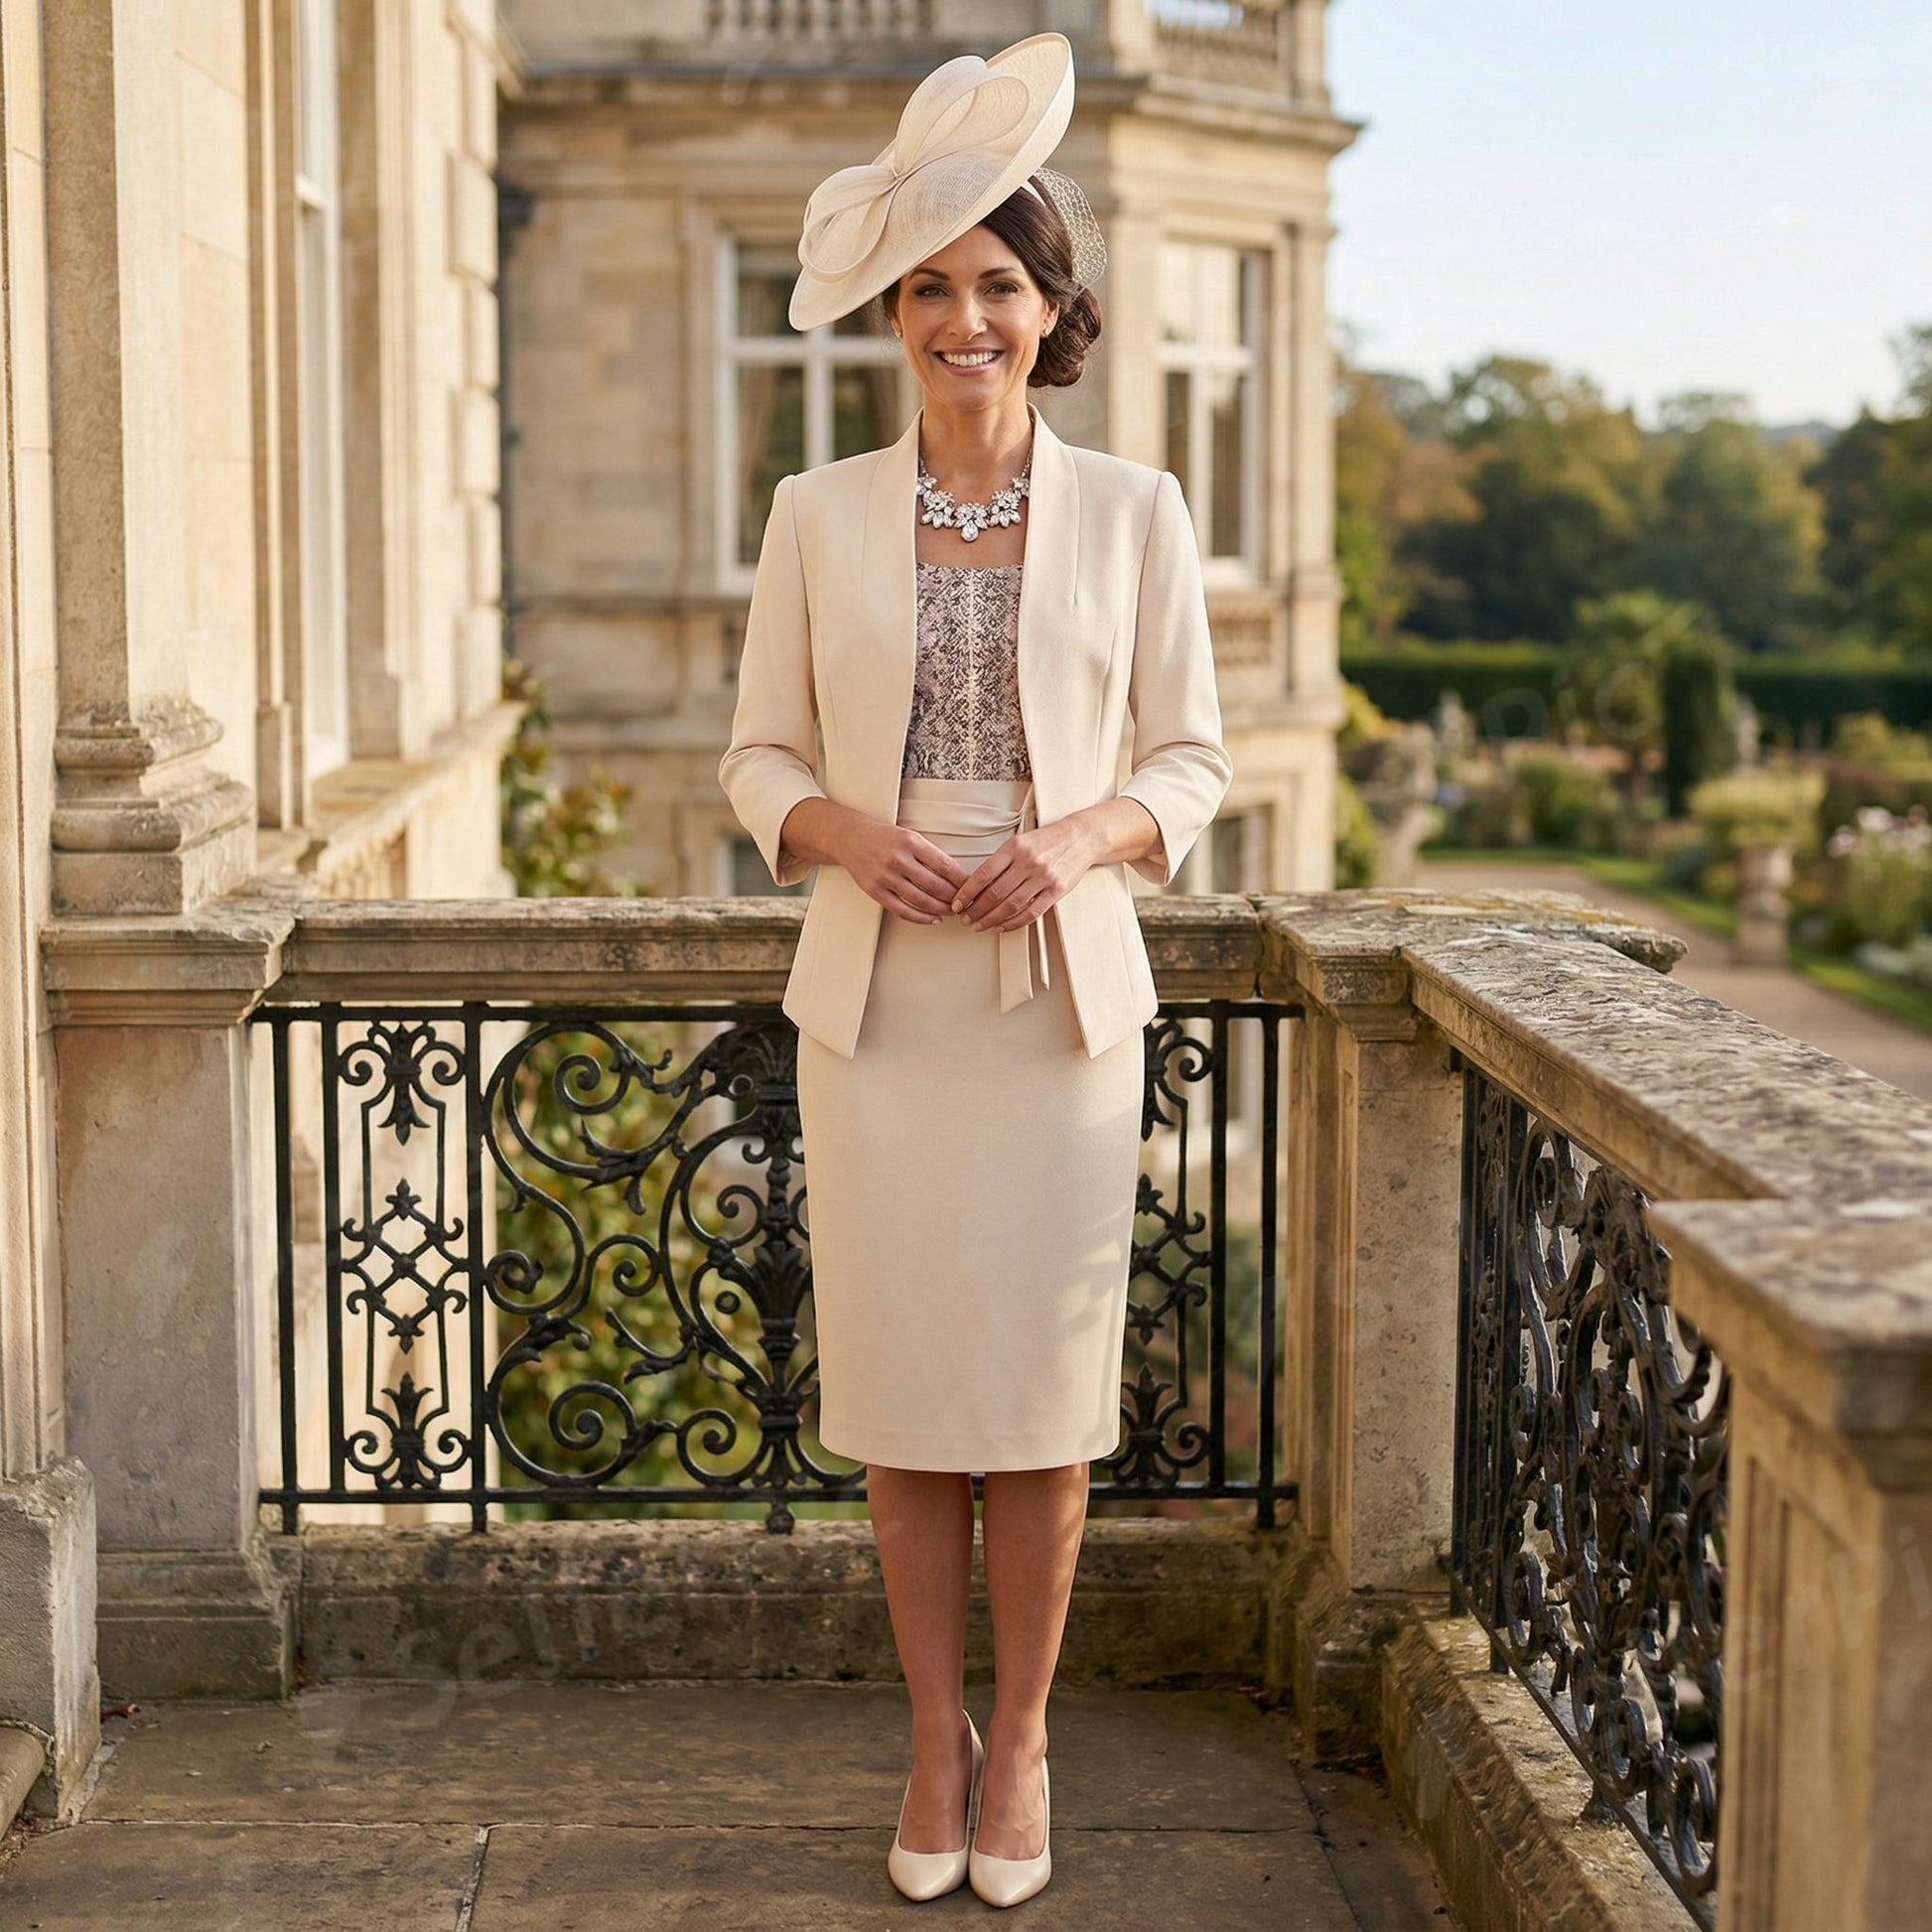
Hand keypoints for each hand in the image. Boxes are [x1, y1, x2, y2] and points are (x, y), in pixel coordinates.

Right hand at [837, 815, 972, 923]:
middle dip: (954, 897)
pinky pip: (902, 910)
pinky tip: (933, 919)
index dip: (961, 880)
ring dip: (941, 909)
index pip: (944, 865)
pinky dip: (921, 918)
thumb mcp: (910, 837)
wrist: (850, 838)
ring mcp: (885, 876)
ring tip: (952, 911)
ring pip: (921, 900)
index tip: (973, 887)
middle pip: (935, 885)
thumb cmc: (884, 837)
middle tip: (966, 903)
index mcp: (911, 842)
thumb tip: (956, 876)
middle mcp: (898, 859)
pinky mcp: (875, 890)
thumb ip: (929, 854)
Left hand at [951, 817, 1096, 932]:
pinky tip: (1002, 926)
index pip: (984, 874)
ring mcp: (1043, 877)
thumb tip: (976, 885)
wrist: (1081, 838)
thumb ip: (1001, 861)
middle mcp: (1028, 862)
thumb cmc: (1048, 840)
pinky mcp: (1056, 890)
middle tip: (966, 919)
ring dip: (991, 919)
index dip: (967, 892)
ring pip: (1011, 905)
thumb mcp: (1020, 841)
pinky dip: (1014, 923)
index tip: (958, 903)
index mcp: (1014, 847)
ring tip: (980, 925)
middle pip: (995, 893)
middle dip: (976, 910)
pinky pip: (1031, 912)